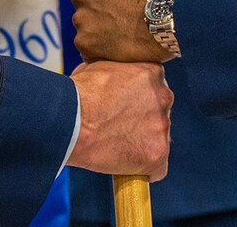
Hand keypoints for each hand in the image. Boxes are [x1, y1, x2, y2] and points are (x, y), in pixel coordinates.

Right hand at [67, 60, 172, 180]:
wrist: (72, 121)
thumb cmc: (79, 94)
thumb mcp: (102, 67)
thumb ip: (119, 73)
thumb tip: (114, 81)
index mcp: (152, 73)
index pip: (154, 87)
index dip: (137, 99)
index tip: (124, 108)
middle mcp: (164, 97)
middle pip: (159, 112)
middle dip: (143, 120)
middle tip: (120, 127)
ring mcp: (162, 126)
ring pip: (158, 138)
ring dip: (142, 143)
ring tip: (117, 146)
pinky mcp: (158, 153)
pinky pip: (158, 168)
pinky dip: (144, 170)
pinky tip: (126, 166)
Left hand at [71, 0, 170, 62]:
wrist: (167, 19)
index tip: (115, 2)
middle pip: (83, 5)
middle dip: (96, 12)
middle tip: (118, 21)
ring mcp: (80, 19)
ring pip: (85, 27)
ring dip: (98, 32)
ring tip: (123, 36)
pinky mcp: (84, 43)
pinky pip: (88, 49)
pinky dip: (100, 51)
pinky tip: (119, 49)